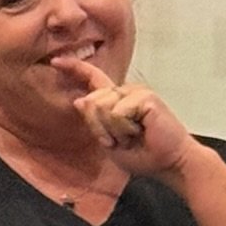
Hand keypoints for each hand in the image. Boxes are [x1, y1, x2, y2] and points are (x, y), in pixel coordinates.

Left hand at [50, 57, 192, 179]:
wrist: (170, 163)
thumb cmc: (144, 155)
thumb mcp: (110, 143)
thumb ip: (94, 123)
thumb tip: (80, 100)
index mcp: (116, 100)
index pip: (93, 79)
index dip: (74, 68)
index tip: (56, 61)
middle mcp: (125, 91)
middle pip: (91, 101)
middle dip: (100, 128)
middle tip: (121, 141)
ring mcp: (135, 92)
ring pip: (101, 107)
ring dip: (113, 130)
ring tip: (133, 136)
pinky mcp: (145, 97)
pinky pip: (117, 112)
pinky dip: (124, 129)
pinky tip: (141, 132)